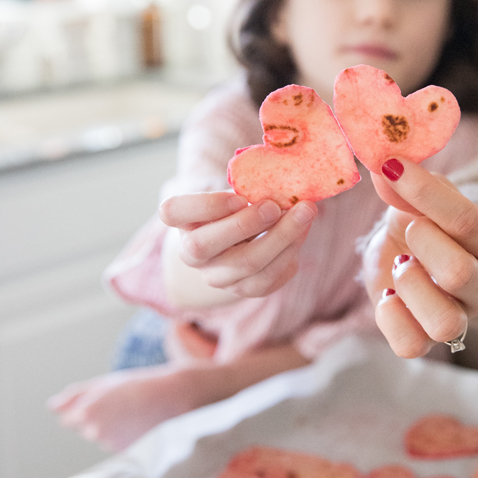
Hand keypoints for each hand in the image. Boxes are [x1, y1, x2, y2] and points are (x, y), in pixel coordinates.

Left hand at [48, 366, 197, 451]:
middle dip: (100, 420)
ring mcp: (111, 446)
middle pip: (87, 430)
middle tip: (124, 406)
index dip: (87, 409)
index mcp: (85, 412)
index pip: (69, 420)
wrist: (177, 396)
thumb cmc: (141, 386)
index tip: (106, 402)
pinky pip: (119, 448)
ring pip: (103, 439)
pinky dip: (127, 438)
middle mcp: (95, 432)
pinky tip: (141, 426)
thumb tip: (52, 407)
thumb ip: (76, 395)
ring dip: (114, 429)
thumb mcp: (107, 383)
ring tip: (136, 414)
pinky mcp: (126, 455)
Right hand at [159, 191, 316, 299]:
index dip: (206, 205)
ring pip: (246, 265)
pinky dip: (290, 255)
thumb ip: (247, 187)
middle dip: (247, 223)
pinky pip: (268, 280)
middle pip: (206, 245)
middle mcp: (192, 254)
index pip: (172, 212)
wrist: (239, 242)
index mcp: (182, 221)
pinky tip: (301, 235)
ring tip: (305, 213)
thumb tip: (284, 187)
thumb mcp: (232, 192)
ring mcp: (216, 276)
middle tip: (276, 206)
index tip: (238, 196)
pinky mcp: (242, 290)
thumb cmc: (236, 208)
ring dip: (282, 237)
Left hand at [362, 159, 477, 357]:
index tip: (393, 168)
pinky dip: (391, 318)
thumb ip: (405, 186)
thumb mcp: (420, 200)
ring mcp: (461, 318)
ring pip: (445, 322)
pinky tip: (388, 294)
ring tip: (402, 265)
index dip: (425, 193)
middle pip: (459, 274)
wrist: (411, 255)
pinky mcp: (427, 341)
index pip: (469, 221)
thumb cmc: (426, 224)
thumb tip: (384, 168)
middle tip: (410, 228)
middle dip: (423, 243)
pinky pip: (411, 346)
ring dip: (411, 287)